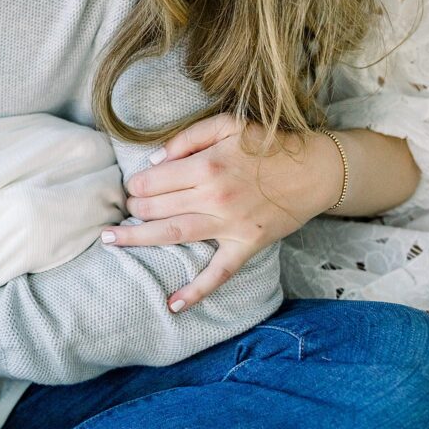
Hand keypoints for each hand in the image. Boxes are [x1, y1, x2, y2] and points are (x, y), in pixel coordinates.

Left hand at [100, 114, 343, 311]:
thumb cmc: (269, 144)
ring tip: (111, 240)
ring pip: (173, 235)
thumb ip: (187, 138)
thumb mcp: (228, 124)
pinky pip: (217, 273)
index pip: (154, 181)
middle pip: (157, 208)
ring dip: (138, 239)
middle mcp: (213, 197)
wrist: (317, 170)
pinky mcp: (246, 246)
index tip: (132, 187)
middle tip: (126, 209)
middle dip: (133, 208)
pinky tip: (172, 304)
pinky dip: (194, 291)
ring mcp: (229, 225)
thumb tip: (154, 161)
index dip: (136, 184)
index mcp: (206, 166)